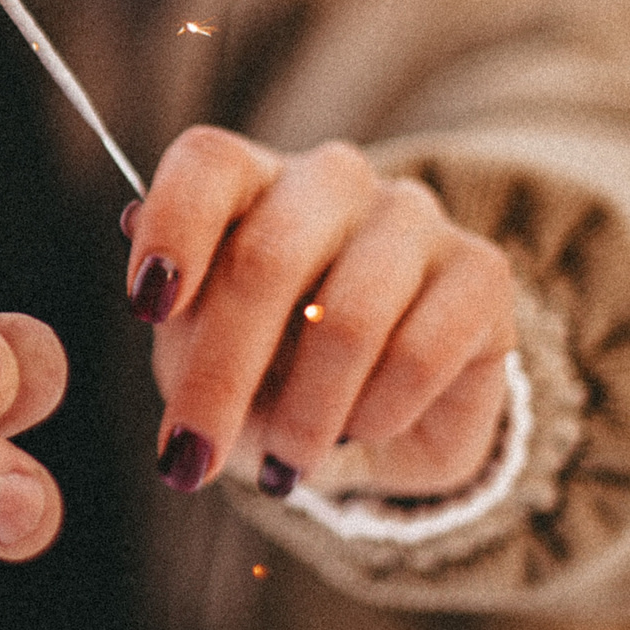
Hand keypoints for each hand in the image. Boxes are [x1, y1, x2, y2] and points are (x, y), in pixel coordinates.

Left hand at [120, 127, 513, 500]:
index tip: (147, 308)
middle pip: (267, 257)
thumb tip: (151, 277)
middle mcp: (330, 181)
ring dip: (303, 414)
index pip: (208, 164)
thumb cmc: (270, 376)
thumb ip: (180, 323)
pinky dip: (375, 413)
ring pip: (347, 317)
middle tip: (190, 454)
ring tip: (284, 464)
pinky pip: (420, 353)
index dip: (174, 228)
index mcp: (250, 180)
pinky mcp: (482, 271)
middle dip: (220, 374)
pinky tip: (361, 430)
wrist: (381, 424)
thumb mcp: (204, 361)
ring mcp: (411, 217)